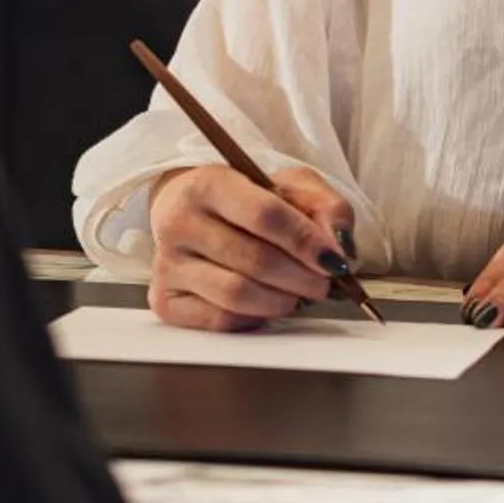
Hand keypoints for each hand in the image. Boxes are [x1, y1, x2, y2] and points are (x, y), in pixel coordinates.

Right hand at [147, 165, 356, 332]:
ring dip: (282, 301)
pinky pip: (220, 319)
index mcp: (207, 183)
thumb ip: (325, 207)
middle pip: (255, 260)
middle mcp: (178, 222)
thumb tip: (338, 246)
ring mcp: (167, 263)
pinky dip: (255, 317)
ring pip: (237, 294)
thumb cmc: (246, 199)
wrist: (192, 211)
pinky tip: (266, 303)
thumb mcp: (291, 186)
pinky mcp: (165, 298)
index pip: (264, 215)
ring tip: (299, 294)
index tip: (334, 260)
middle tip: (324, 283)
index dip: (306, 241)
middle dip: (302, 278)